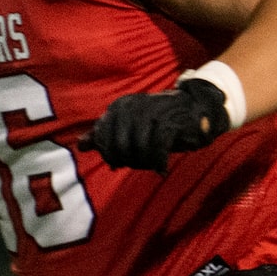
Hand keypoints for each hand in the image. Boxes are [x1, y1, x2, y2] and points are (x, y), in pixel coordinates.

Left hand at [87, 77, 231, 170]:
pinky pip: (157, 149)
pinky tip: (162, 169)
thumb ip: (104, 134)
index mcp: (120, 106)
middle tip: (138, 164)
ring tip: (151, 165)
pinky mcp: (171, 123)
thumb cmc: (159, 120)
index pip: (103, 138)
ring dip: (144, 163)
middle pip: (119, 146)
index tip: (119, 162)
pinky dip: (159, 163)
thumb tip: (80, 145)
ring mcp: (153, 114)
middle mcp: (134, 107)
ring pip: (138, 149)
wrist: (196, 109)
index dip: (110, 155)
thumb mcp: (129, 125)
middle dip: (128, 161)